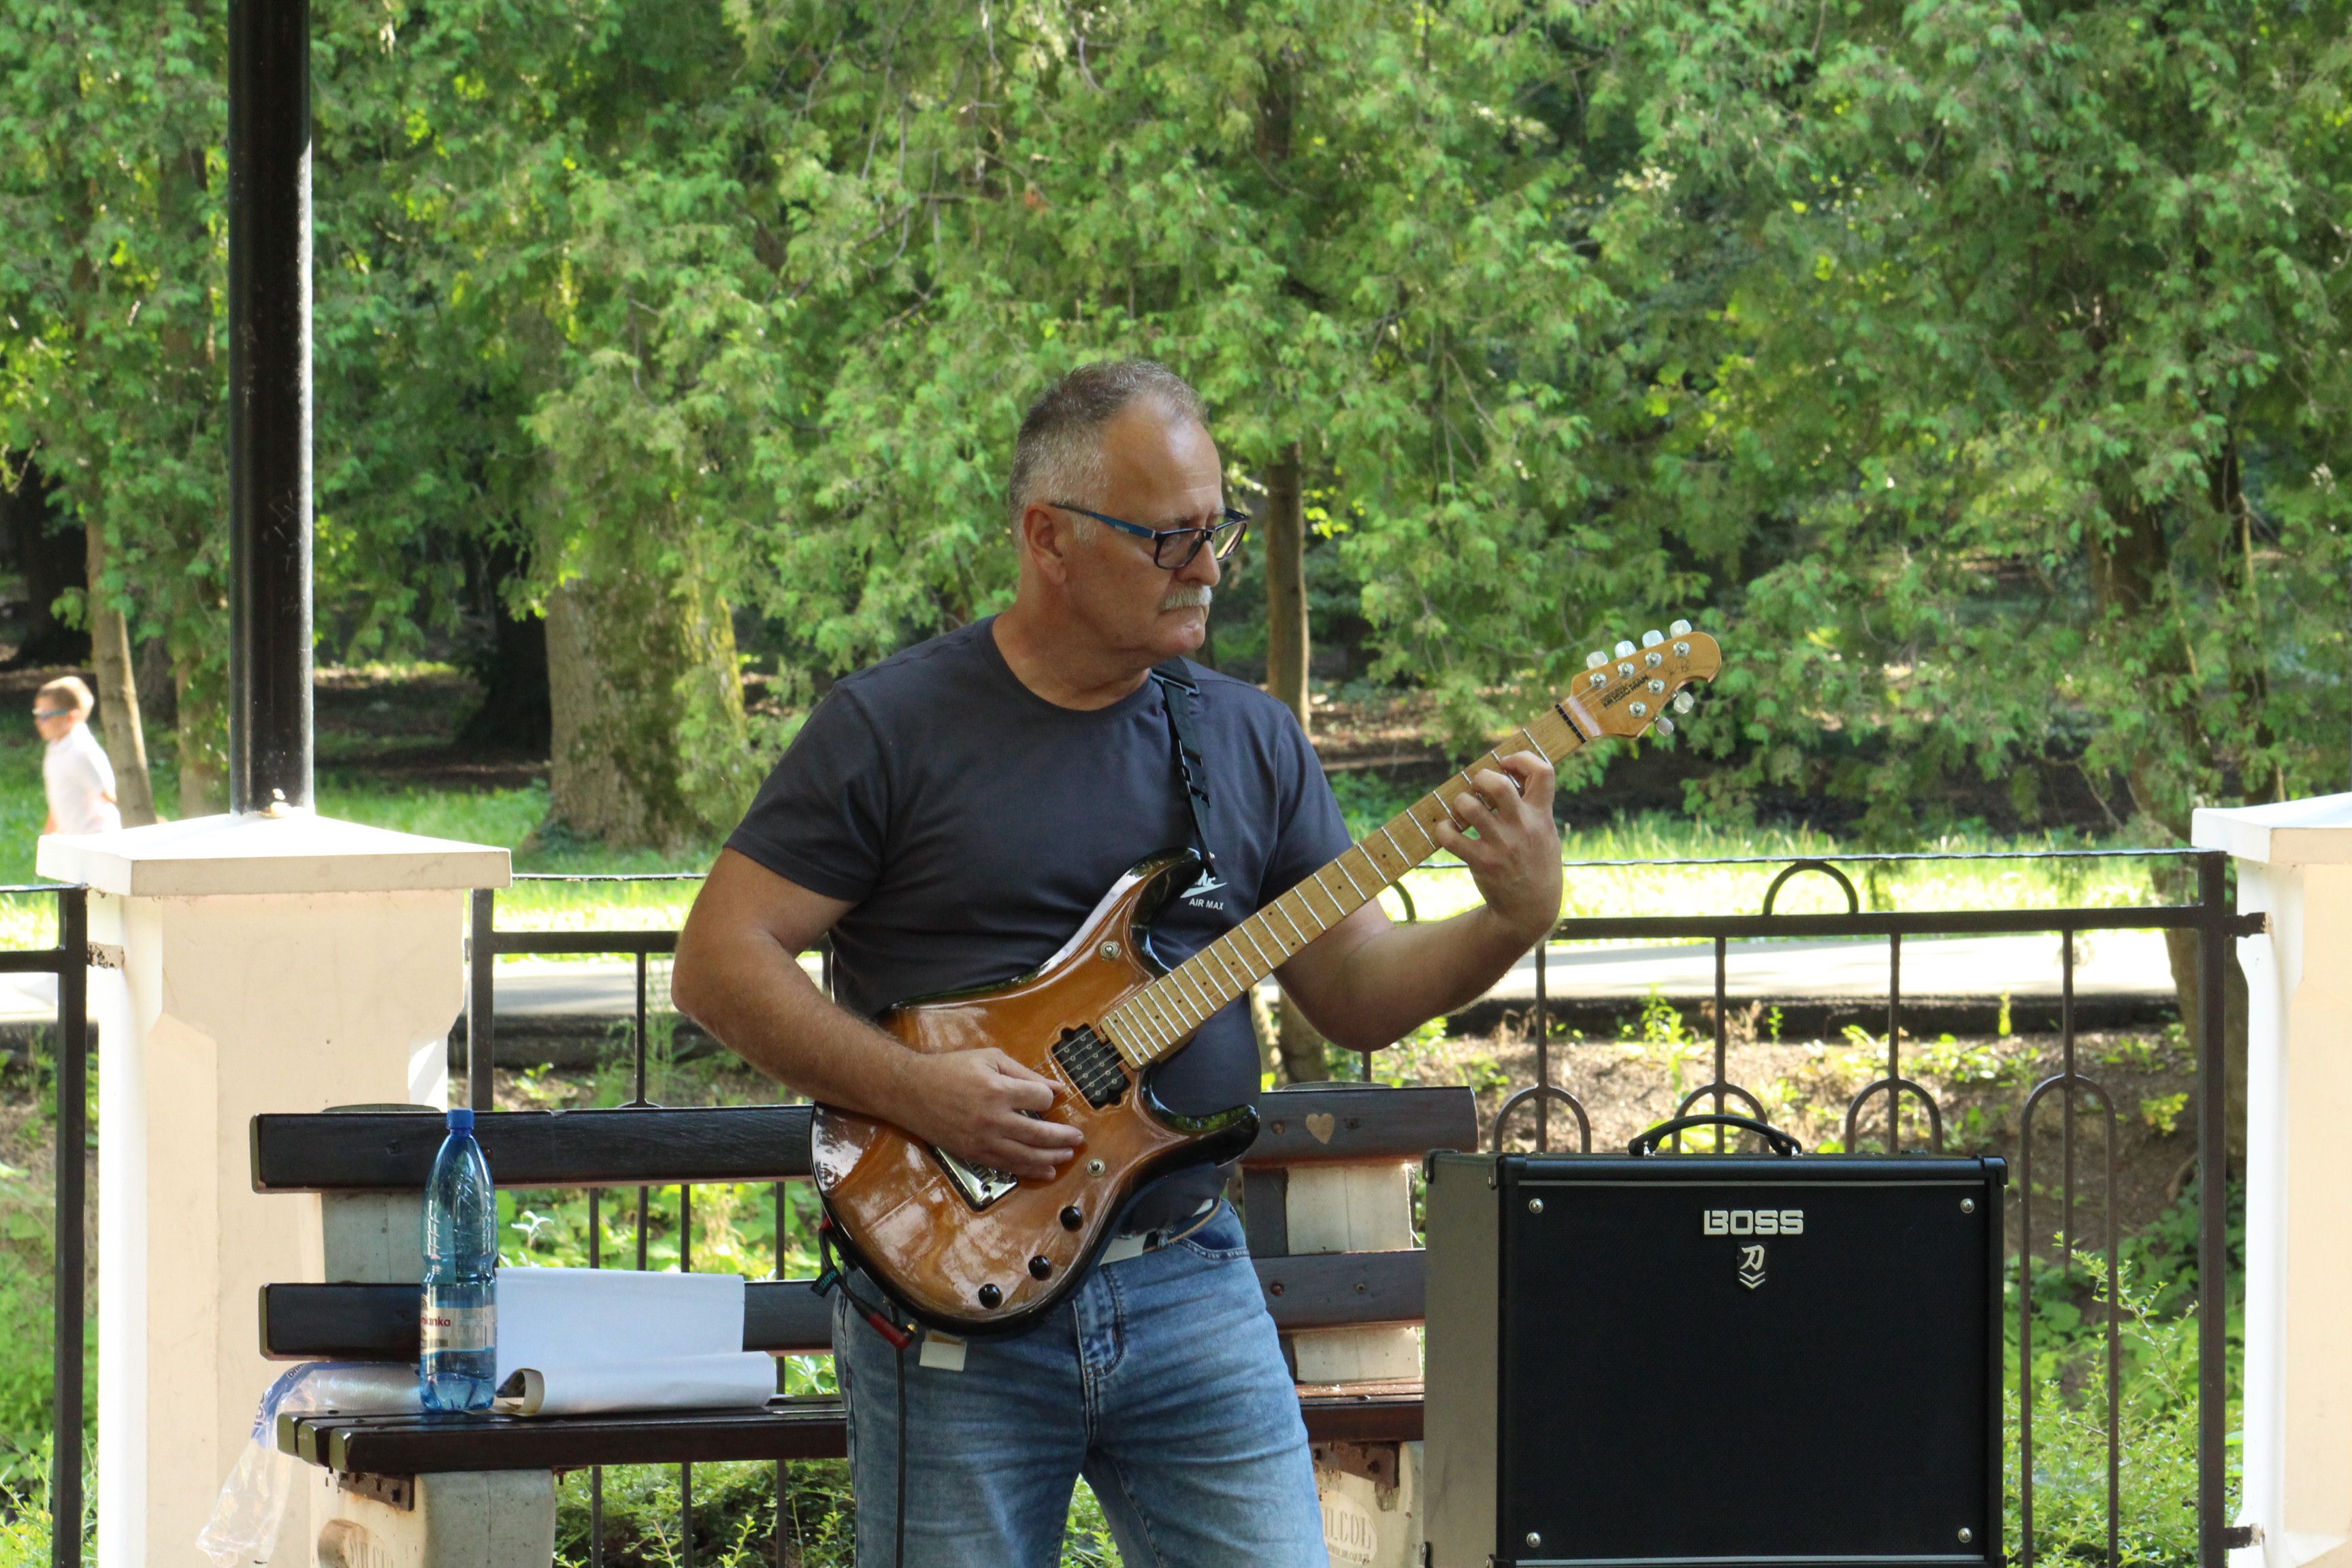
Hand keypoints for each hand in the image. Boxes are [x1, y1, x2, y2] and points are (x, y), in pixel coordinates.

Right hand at [894, 1048, 1084, 1180]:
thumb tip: (1056, 1086)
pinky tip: (1046, 1170)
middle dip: (1064, 1136)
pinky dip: (1030, 1170)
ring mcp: (984, 1141)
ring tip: (1068, 1154)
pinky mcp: (974, 1154)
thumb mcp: (989, 1058)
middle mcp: (993, 1119)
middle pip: (1040, 1133)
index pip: (1040, 1098)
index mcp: (998, 1089)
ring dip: (1052, 1157)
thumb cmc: (950, 1069)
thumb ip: (1024, 1072)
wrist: (911, 1092)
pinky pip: (1008, 1166)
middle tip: (1078, 1138)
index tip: (1047, 1096)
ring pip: (1027, 1155)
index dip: (1048, 1097)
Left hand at [1430, 751, 1562, 946]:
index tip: (1507, 764)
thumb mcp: (1546, 834)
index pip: (1543, 772)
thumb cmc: (1535, 865)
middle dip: (1481, 777)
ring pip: (1470, 806)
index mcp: (1541, 815)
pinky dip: (1443, 830)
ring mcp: (1501, 844)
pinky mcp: (1481, 862)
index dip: (1522, 758)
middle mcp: (1522, 827)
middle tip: (1477, 787)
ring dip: (1460, 802)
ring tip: (1462, 809)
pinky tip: (1447, 831)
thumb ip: (1533, 808)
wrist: (1530, 909)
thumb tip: (1509, 776)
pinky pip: (1451, 837)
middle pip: (1498, 784)